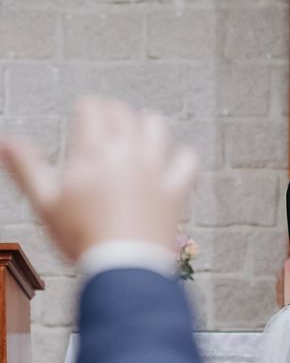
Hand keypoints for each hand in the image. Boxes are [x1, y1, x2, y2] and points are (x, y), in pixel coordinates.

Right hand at [0, 97, 197, 261]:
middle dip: (112, 112)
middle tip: (107, 121)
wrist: (123, 266)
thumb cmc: (80, 236)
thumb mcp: (45, 203)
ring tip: (139, 132)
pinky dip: (181, 155)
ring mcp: (156, 167)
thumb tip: (6, 140)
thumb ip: (26, 167)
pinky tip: (173, 160)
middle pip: (123, 113)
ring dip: (147, 124)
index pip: (92, 109)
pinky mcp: (177, 186)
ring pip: (157, 126)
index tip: (83, 113)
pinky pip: (187, 158)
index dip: (86, 108)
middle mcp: (128, 152)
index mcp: (93, 152)